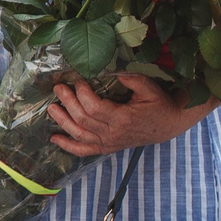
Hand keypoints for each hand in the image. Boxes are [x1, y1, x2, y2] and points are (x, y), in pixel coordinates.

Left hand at [48, 72, 213, 157]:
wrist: (169, 125)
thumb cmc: (159, 104)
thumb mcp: (150, 88)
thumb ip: (131, 78)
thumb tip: (110, 69)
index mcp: (123, 118)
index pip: (94, 107)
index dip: (82, 93)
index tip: (78, 80)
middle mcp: (113, 134)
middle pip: (83, 119)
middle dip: (68, 102)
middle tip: (59, 87)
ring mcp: (109, 143)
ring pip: (79, 135)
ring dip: (62, 121)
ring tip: (51, 107)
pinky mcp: (107, 148)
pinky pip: (83, 151)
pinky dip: (67, 146)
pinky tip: (54, 138)